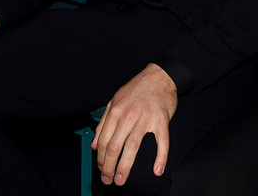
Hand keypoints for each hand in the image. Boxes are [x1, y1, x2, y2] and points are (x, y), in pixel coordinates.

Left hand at [91, 64, 177, 186]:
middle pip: (115, 146)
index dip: (101, 157)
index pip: (103, 139)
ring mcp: (146, 119)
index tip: (101, 169)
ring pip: (133, 147)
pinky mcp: (162, 121)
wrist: (157, 77)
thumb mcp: (114, 102)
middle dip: (109, 166)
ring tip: (122, 179)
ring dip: (126, 166)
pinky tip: (157, 170)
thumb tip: (94, 144)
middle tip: (108, 179)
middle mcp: (128, 116)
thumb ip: (103, 123)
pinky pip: (162, 143)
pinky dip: (160, 158)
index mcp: (115, 111)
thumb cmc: (135, 90)